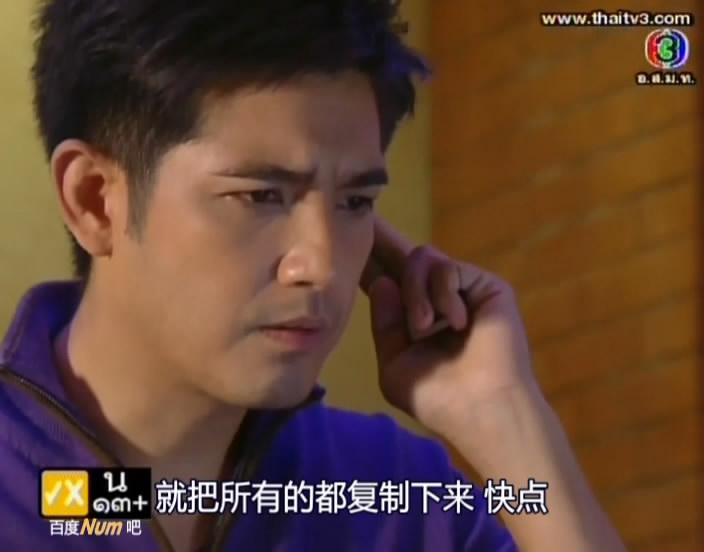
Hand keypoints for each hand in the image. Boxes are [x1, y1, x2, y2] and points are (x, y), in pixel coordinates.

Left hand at [361, 217, 536, 442]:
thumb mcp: (395, 365)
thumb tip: (382, 283)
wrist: (478, 408)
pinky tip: (455, 323)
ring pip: (420, 259)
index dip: (367, 260)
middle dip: (381, 238)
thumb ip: (385, 325)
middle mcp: (436, 299)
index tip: (342, 236)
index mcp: (414, 318)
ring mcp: (461, 289)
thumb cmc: (437, 397)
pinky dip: (442, 296)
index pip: (386, 280)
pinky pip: (446, 268)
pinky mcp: (484, 284)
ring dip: (416, 295)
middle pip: (402, 256)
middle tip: (362, 215)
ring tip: (424, 328)